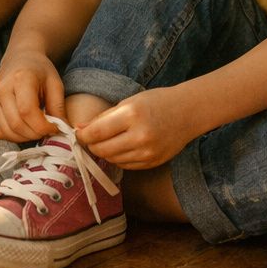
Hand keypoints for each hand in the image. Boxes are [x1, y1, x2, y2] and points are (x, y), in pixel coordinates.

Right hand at [0, 50, 65, 141]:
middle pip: (16, 124)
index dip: (42, 126)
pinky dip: (14, 136)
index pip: (27, 111)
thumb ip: (58, 107)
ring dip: (25, 138)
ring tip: (37, 129)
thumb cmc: (40, 70)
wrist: (20, 58)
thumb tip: (62, 130)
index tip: (54, 128)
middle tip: (47, 130)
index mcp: (20, 78)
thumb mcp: (55, 83)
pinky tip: (25, 129)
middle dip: (35, 134)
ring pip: (7, 131)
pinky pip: (0, 131)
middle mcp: (2, 89)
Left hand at [76, 86, 193, 169]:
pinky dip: (119, 158)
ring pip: (113, 160)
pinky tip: (122, 147)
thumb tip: (81, 130)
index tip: (78, 134)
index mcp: (132, 115)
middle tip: (90, 139)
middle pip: (102, 150)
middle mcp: (140, 136)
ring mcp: (148, 152)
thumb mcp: (129, 102)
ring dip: (105, 152)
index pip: (97, 132)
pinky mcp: (153, 162)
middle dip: (92, 145)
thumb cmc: (156, 102)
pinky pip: (126, 165)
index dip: (83, 136)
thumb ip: (104, 117)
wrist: (188, 112)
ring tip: (107, 141)